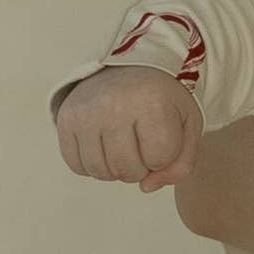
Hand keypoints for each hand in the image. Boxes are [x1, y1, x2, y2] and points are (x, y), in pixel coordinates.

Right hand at [58, 66, 198, 189]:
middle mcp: (113, 105)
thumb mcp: (188, 125)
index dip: (165, 157)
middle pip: (127, 170)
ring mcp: (85, 112)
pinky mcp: (65, 118)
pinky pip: (76, 165)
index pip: (159, 159)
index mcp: (150, 102)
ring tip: (125, 147)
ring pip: (100, 172)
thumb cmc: (164, 99)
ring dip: (116, 169)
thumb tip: (146, 188)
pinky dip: (93, 165)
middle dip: (141, 168)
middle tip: (143, 145)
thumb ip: (181, 164)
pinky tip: (105, 147)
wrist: (131, 66)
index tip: (163, 135)